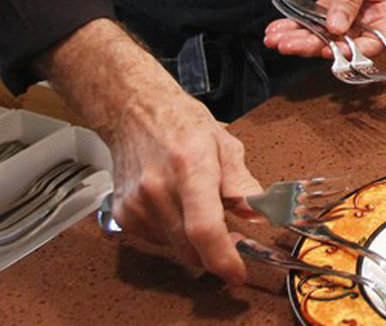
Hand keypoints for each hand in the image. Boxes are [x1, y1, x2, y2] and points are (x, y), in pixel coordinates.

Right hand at [42, 19, 263, 280]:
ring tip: (201, 211)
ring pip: (176, 249)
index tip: (239, 275)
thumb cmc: (182, 123)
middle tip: (234, 241)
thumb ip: (242, 183)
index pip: (204, 228)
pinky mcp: (123, 214)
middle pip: (191, 248)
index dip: (223, 259)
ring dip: (195, 243)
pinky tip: (177, 207)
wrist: (134, 111)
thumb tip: (261, 214)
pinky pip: (158, 241)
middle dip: (216, 255)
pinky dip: (174, 235)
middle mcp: (159, 190)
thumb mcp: (224, 144)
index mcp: (190, 167)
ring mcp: (137, 204)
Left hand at [264, 0, 385, 58]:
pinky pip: (312, 21)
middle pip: (342, 42)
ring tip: (276, 39)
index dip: (352, 52)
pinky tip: (278, 29)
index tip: (329, 50)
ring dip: (299, 39)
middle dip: (313, 45)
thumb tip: (336, 27)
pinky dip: (294, 25)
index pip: (374, 42)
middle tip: (290, 45)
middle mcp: (369, 16)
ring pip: (323, 35)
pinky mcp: (330, 5)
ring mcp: (347, 12)